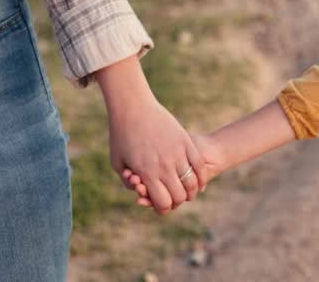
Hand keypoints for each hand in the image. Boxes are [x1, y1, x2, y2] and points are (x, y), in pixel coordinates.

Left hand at [97, 56, 207, 213]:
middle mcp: (164, 166)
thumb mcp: (118, 163)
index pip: (163, 203)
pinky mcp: (186, 142)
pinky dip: (201, 177)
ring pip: (192, 182)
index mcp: (147, 174)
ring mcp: (178, 153)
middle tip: (174, 198)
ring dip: (191, 190)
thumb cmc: (121, 136)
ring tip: (187, 191)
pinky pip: (199, 165)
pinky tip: (199, 181)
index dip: (163, 209)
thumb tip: (141, 190)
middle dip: (177, 201)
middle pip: (179, 196)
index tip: (162, 206)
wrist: (134, 108)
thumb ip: (128, 181)